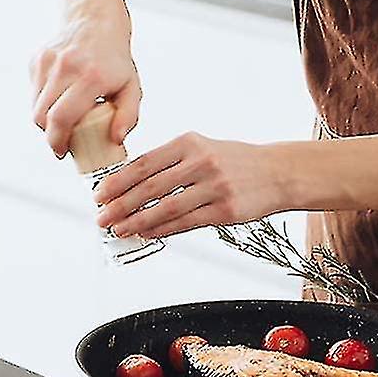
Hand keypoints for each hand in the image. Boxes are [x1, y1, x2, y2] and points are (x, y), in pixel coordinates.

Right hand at [29, 0, 140, 156]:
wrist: (95, 20)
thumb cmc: (114, 59)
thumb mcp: (131, 87)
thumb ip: (128, 116)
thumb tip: (115, 139)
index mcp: (91, 76)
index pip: (61, 118)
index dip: (58, 141)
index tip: (63, 152)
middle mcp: (66, 67)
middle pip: (42, 116)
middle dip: (50, 135)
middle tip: (62, 141)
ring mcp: (48, 61)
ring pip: (35, 106)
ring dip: (45, 120)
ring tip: (63, 120)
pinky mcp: (37, 59)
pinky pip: (34, 92)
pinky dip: (43, 102)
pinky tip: (59, 98)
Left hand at [93, 131, 286, 237]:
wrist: (277, 172)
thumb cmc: (233, 160)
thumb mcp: (200, 147)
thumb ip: (169, 160)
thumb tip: (131, 181)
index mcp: (188, 142)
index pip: (144, 162)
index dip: (118, 180)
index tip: (100, 193)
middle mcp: (200, 162)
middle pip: (150, 186)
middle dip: (120, 204)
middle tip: (101, 216)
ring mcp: (214, 187)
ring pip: (166, 207)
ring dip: (137, 221)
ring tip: (119, 229)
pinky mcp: (225, 211)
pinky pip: (186, 223)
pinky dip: (162, 230)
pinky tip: (146, 234)